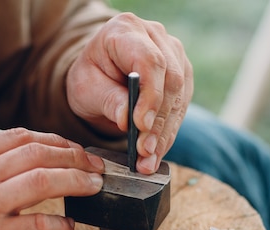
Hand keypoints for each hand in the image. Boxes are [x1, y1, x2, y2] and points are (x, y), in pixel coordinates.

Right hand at [0, 129, 103, 229]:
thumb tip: (35, 160)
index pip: (19, 136)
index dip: (55, 140)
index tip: (74, 150)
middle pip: (37, 154)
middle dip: (74, 157)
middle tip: (94, 167)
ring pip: (44, 181)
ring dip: (77, 182)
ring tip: (93, 187)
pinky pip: (41, 225)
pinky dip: (62, 225)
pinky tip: (68, 226)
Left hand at [66, 12, 193, 173]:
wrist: (100, 75)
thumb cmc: (90, 76)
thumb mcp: (86, 87)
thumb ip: (108, 100)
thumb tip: (127, 119)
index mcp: (126, 30)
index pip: (149, 60)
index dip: (149, 95)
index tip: (141, 125)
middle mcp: (156, 37)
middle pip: (170, 80)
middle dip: (158, 122)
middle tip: (144, 151)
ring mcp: (174, 55)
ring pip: (180, 97)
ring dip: (165, 133)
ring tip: (148, 160)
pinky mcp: (182, 77)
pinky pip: (181, 108)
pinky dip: (168, 134)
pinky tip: (156, 154)